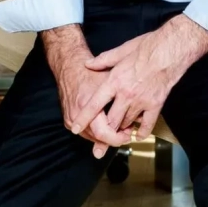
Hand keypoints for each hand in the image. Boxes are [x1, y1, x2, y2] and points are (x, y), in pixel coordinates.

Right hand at [40, 26, 132, 158]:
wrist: (70, 68)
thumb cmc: (91, 73)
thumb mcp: (110, 82)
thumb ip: (122, 99)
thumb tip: (140, 114)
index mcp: (87, 102)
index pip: (102, 132)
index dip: (117, 137)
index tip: (128, 135)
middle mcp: (77, 113)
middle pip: (98, 138)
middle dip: (115, 138)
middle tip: (127, 133)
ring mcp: (71, 118)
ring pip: (92, 138)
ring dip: (107, 137)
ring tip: (120, 128)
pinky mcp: (68, 121)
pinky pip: (85, 134)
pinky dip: (97, 134)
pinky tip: (107, 126)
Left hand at [72, 14, 207, 142]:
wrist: (171, 49)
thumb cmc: (148, 46)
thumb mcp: (122, 50)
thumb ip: (103, 60)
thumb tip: (88, 63)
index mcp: (115, 80)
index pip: (94, 104)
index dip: (83, 118)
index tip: (75, 128)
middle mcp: (126, 94)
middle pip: (110, 121)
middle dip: (104, 131)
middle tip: (100, 138)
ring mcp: (141, 101)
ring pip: (126, 123)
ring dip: (121, 129)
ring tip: (118, 132)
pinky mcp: (156, 104)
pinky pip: (147, 125)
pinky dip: (141, 132)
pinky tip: (137, 134)